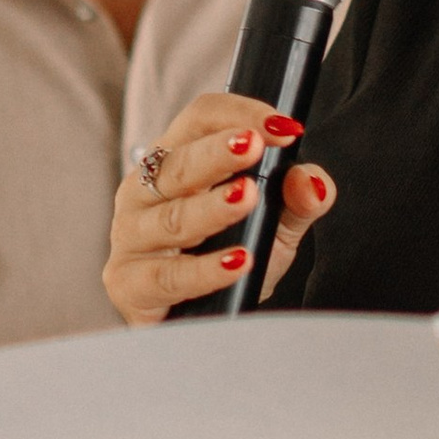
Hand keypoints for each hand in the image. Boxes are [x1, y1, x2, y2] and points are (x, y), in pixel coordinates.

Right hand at [106, 87, 337, 322]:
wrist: (197, 323)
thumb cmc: (227, 259)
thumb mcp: (274, 227)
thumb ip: (296, 200)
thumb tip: (310, 181)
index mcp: (175, 161)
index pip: (200, 119)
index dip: (239, 115)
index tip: (283, 127)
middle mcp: (143, 192)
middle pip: (179, 163)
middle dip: (218, 153)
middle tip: (254, 146)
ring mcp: (131, 237)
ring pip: (173, 219)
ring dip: (211, 207)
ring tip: (246, 197)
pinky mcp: (129, 284)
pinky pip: (169, 276)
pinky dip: (205, 270)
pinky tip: (238, 261)